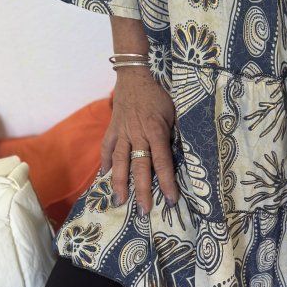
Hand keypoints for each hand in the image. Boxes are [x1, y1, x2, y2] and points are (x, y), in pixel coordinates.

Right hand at [100, 68, 178, 212]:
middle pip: (139, 167)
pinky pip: (107, 148)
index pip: (162, 161)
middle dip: (142, 190)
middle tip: (144, 211)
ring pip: (119, 161)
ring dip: (119, 183)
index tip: (170, 199)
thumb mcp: (175, 111)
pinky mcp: (112, 129)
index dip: (166, 182)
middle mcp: (137, 134)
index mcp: (156, 130)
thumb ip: (175, 134)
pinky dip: (105, 164)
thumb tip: (181, 156)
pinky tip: (104, 178)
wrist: (135, 75)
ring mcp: (122, 132)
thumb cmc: (159, 94)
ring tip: (120, 201)